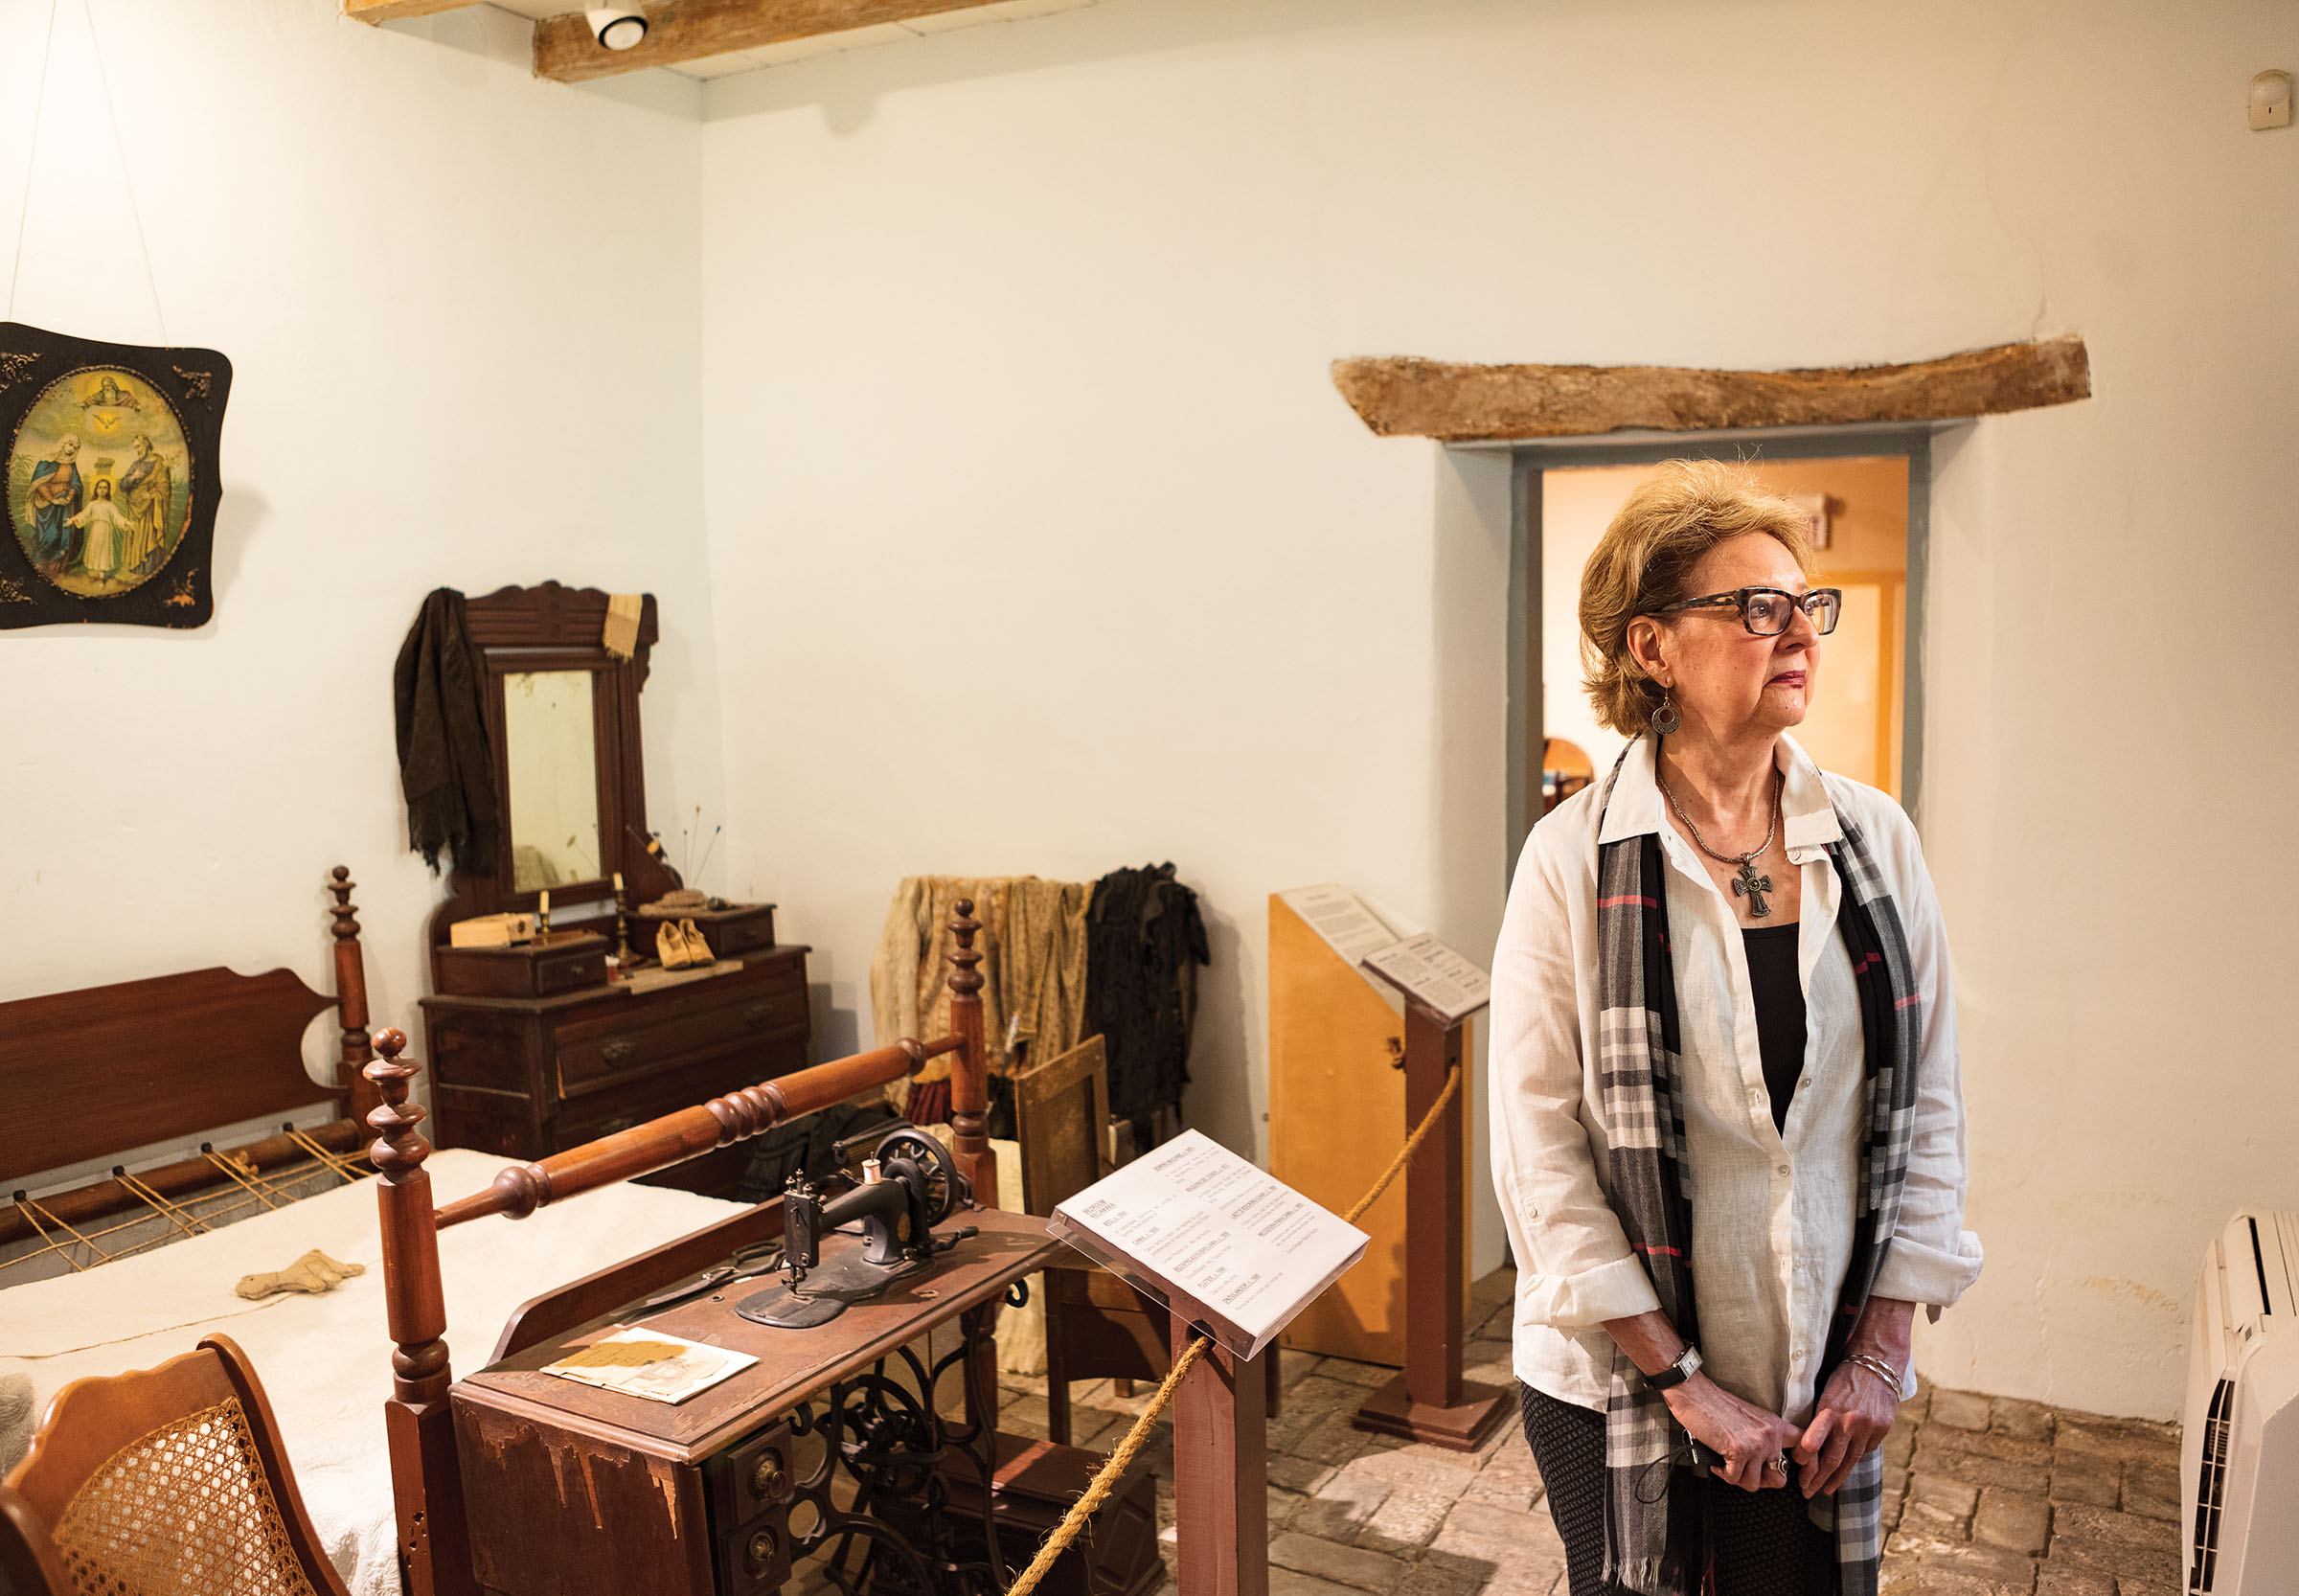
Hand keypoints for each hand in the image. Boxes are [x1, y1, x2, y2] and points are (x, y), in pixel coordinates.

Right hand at [1661, 1375, 1804, 1492]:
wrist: (1695, 1394)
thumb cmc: (1716, 1406)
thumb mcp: (1750, 1419)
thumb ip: (1763, 1438)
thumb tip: (1765, 1466)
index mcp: (1776, 1426)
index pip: (1806, 1447)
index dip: (1809, 1467)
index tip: (1804, 1479)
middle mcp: (1771, 1435)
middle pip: (1779, 1478)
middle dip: (1760, 1480)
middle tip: (1746, 1472)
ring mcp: (1756, 1443)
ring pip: (1754, 1483)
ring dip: (1737, 1477)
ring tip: (1727, 1463)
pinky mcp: (1739, 1451)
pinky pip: (1734, 1479)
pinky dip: (1723, 1474)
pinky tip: (1718, 1461)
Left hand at [1794, 1360, 1899, 1496]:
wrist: (1878, 1362)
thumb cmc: (1845, 1374)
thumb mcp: (1826, 1390)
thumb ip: (1820, 1416)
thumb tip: (1807, 1442)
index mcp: (1830, 1408)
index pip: (1813, 1440)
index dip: (1805, 1458)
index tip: (1797, 1466)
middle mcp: (1849, 1421)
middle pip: (1832, 1459)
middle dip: (1818, 1478)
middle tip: (1808, 1490)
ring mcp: (1868, 1427)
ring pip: (1850, 1461)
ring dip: (1837, 1478)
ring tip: (1826, 1489)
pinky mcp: (1881, 1430)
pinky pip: (1865, 1450)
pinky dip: (1854, 1459)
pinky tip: (1846, 1467)